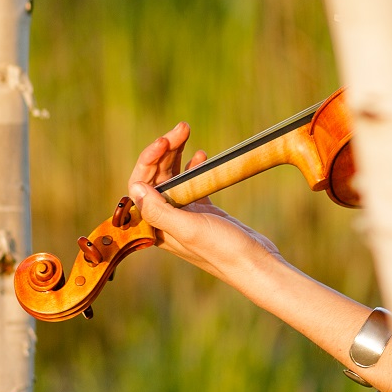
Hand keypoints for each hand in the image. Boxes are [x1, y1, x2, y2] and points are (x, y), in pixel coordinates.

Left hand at [126, 122, 281, 283]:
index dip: (149, 159)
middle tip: (183, 128)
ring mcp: (185, 214)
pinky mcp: (203, 212)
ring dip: (178, 154)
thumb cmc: (223, 250)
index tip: (165, 141)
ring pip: (173, 177)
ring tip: (188, 133)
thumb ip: (159, 210)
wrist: (255, 264)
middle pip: (156, 177)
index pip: (140, 185)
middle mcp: (166, 219)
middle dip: (166, 150)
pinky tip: (202, 156)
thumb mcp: (189, 229)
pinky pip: (191, 183)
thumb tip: (136, 187)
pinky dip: (193, 166)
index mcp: (156, 225)